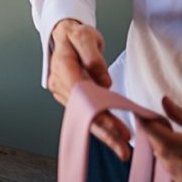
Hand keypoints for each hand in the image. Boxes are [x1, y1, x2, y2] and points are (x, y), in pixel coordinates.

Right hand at [48, 19, 131, 159]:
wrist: (64, 35)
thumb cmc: (75, 34)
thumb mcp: (85, 35)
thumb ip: (93, 56)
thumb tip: (103, 81)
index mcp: (62, 66)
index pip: (82, 94)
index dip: (99, 112)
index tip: (117, 128)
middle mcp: (59, 82)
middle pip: (82, 110)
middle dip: (103, 130)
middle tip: (122, 146)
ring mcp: (62, 91)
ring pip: (83, 115)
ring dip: (102, 132)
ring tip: (121, 146)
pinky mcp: (70, 97)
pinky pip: (84, 113)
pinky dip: (99, 125)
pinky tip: (113, 137)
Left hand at [140, 98, 181, 181]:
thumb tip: (164, 102)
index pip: (169, 142)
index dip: (150, 128)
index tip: (141, 114)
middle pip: (166, 157)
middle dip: (155, 139)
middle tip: (156, 122)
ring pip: (172, 171)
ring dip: (163, 153)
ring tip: (167, 136)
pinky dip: (174, 167)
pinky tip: (179, 154)